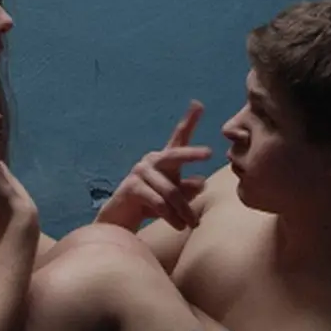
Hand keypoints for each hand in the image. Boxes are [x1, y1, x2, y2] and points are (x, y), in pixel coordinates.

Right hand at [97, 100, 211, 230]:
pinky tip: (180, 226)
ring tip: (193, 224)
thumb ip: (188, 189)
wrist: (122, 220)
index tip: (198, 104)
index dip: (189, 121)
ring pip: (171, 191)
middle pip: (174, 155)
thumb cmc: (153, 205)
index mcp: (164, 160)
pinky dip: (171, 217)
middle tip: (208, 153)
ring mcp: (139, 172)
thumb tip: (201, 182)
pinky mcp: (132, 187)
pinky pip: (158, 202)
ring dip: (184, 211)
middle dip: (191, 154)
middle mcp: (151, 161)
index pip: (178, 138)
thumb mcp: (174, 197)